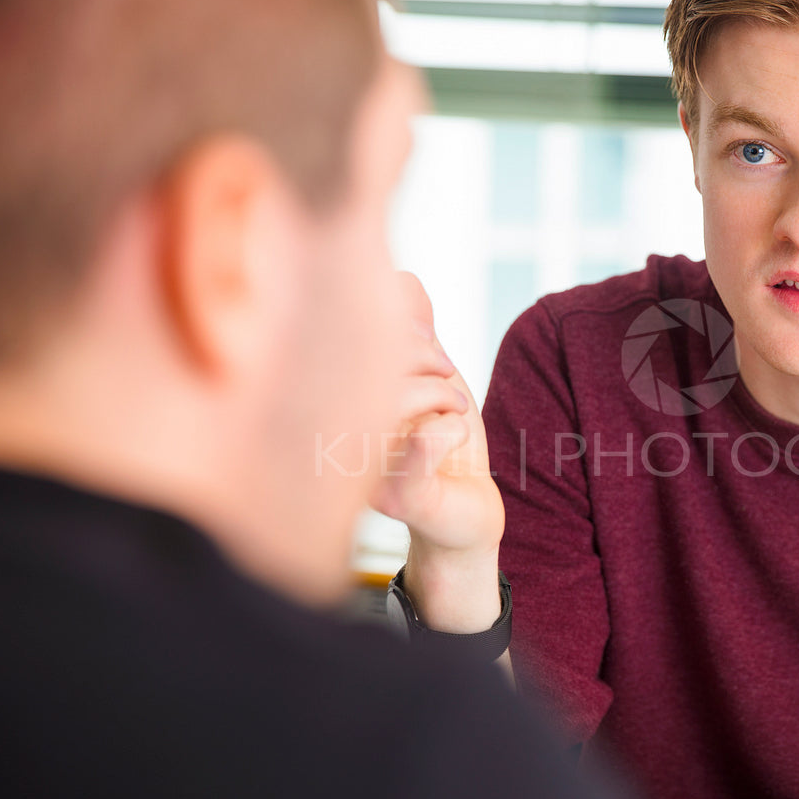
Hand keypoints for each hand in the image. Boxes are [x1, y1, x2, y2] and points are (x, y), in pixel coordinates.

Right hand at [371, 273, 504, 631]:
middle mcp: (333, 431)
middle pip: (378, 357)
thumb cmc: (440, 449)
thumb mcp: (429, 379)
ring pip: (402, 393)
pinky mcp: (397, 495)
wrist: (465, 522)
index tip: (430, 351)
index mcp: (336, 398)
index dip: (404, 326)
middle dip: (428, 357)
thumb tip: (400, 276)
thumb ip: (414, 333)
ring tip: (454, 411)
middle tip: (449, 383)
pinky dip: (452, 428)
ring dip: (442, 392)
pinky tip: (451, 442)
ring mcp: (359, 466)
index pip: (359, 332)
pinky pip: (429, 435)